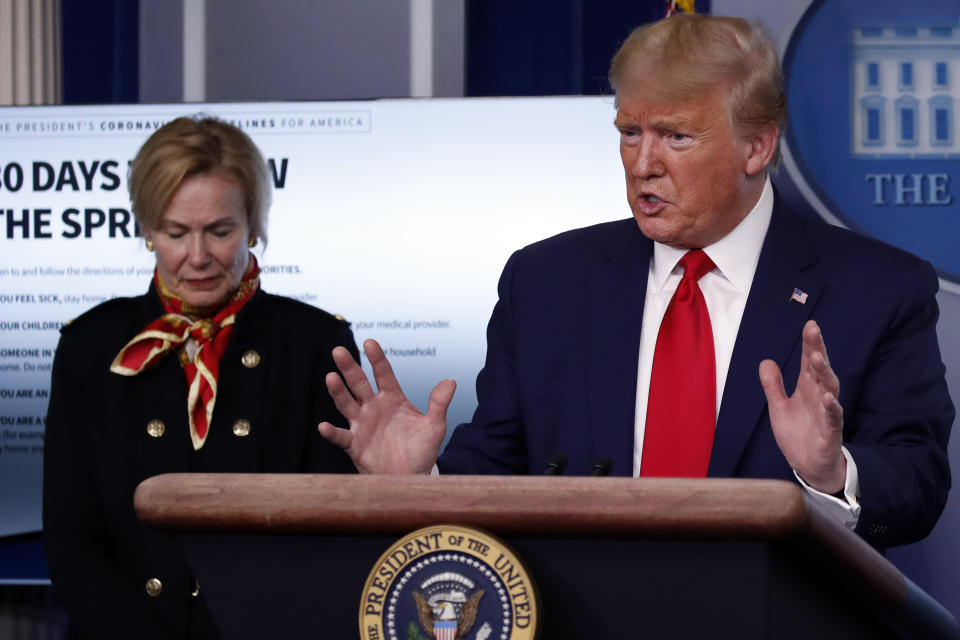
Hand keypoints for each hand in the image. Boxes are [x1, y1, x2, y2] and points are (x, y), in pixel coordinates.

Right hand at [318, 339, 455, 473]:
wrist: (411, 478)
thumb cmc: (421, 451)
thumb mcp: (434, 427)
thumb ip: (439, 404)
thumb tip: (451, 381)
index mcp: (393, 399)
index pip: (383, 374)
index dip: (377, 358)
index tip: (370, 342)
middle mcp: (374, 408)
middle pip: (359, 384)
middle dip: (349, 368)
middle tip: (338, 351)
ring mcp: (362, 425)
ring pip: (346, 404)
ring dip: (338, 392)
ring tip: (331, 378)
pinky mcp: (354, 444)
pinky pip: (341, 436)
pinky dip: (331, 432)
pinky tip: (324, 426)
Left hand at [759, 320, 845, 493]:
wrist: (809, 466)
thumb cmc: (798, 434)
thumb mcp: (779, 407)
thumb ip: (773, 385)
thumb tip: (766, 361)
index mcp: (807, 388)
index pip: (809, 362)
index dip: (810, 344)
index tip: (810, 324)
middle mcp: (819, 396)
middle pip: (820, 369)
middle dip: (818, 349)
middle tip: (813, 329)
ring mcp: (827, 412)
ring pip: (830, 388)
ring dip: (824, 373)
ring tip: (818, 357)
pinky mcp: (831, 431)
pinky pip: (834, 417)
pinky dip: (832, 407)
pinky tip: (829, 397)